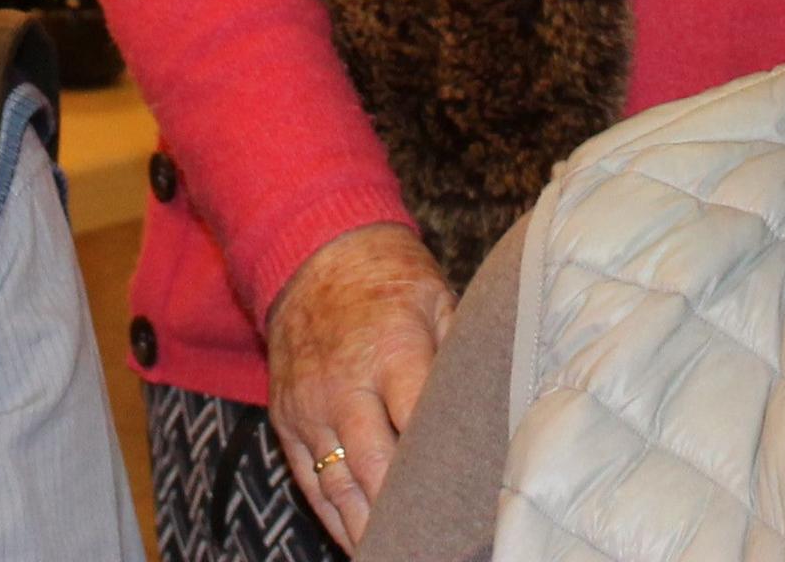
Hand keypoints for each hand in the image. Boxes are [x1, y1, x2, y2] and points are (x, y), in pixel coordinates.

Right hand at [264, 222, 454, 550]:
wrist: (313, 253)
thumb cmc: (389, 278)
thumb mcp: (437, 300)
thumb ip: (459, 358)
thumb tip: (497, 409)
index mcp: (391, 352)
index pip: (419, 426)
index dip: (444, 471)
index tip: (471, 505)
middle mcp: (344, 385)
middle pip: (374, 469)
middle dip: (406, 513)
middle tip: (441, 543)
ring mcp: (310, 406)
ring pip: (338, 486)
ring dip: (369, 529)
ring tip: (403, 555)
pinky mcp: (286, 419)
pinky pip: (309, 480)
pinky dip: (334, 516)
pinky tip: (361, 542)